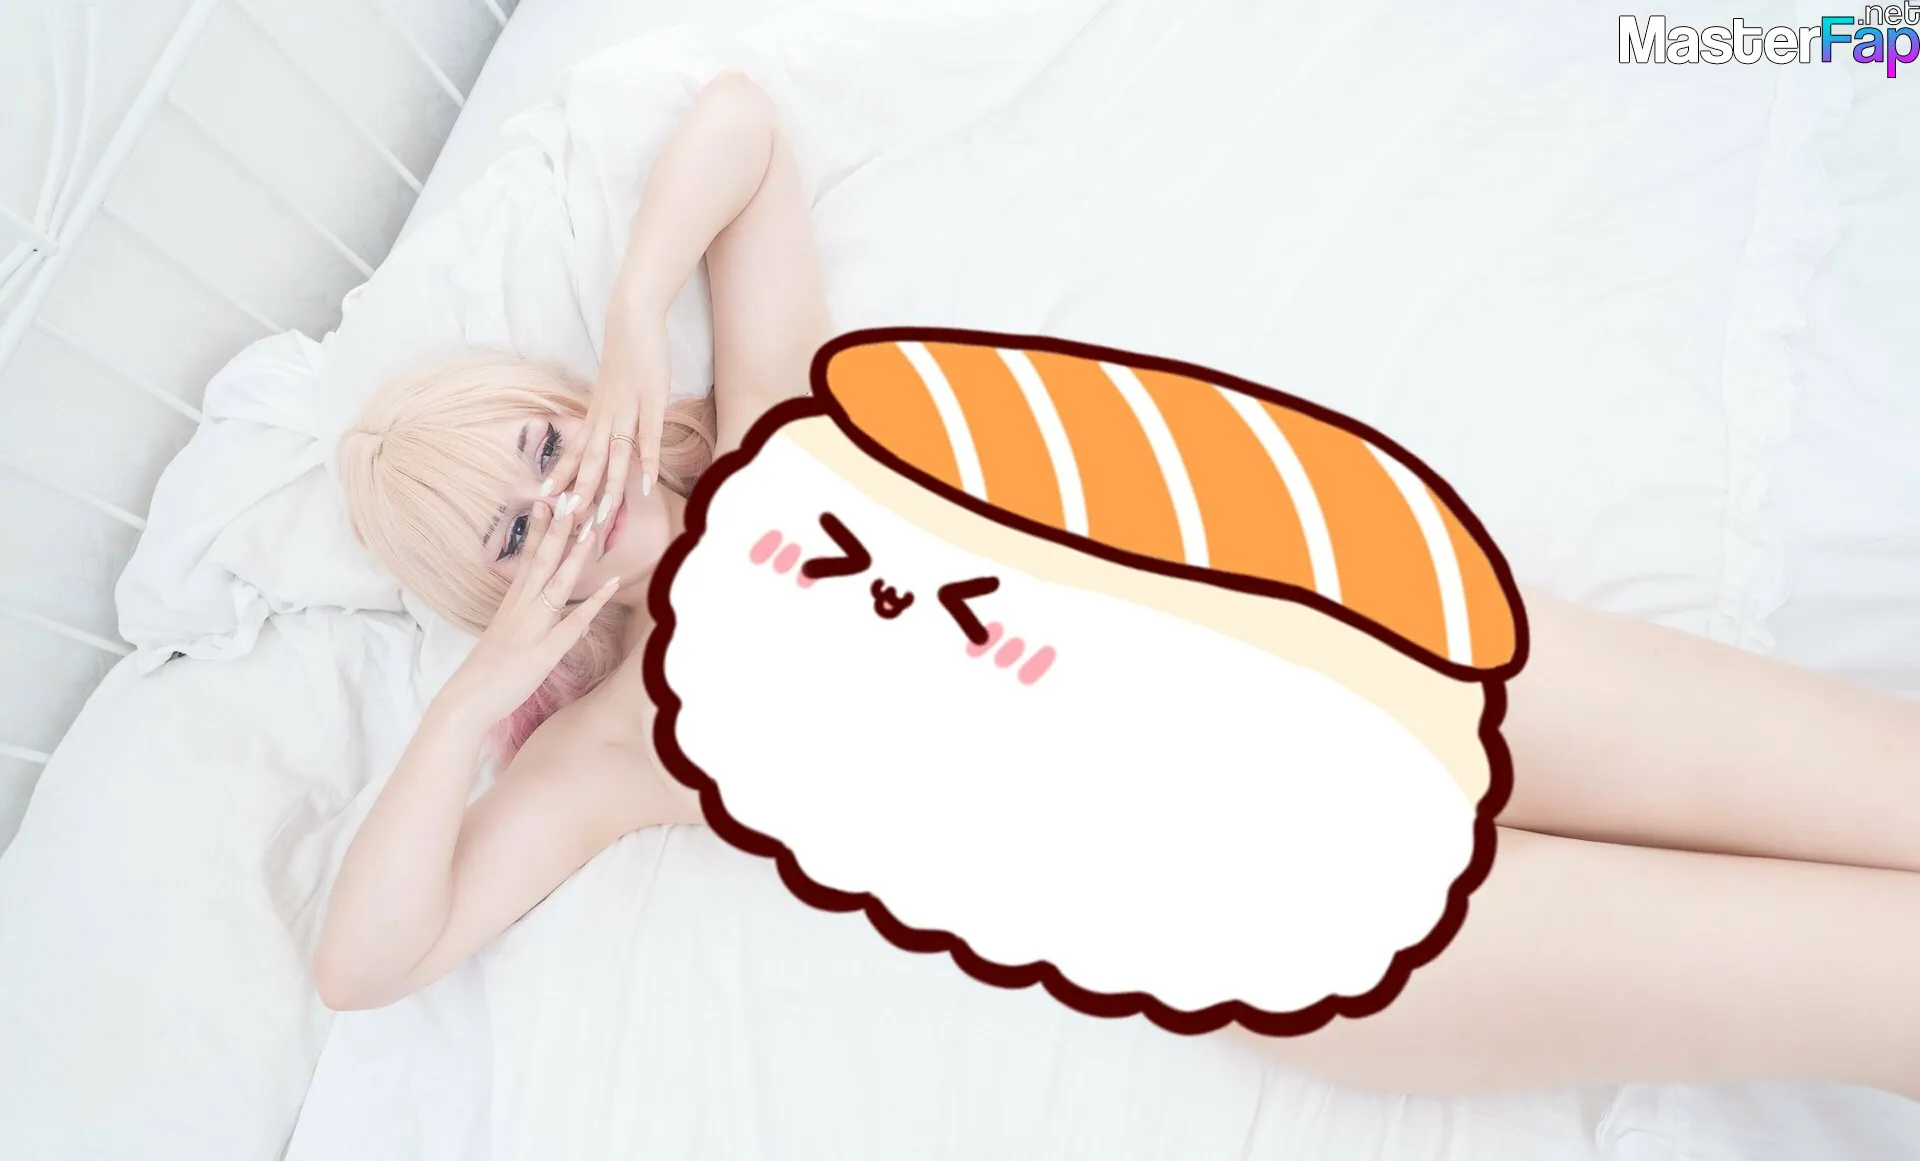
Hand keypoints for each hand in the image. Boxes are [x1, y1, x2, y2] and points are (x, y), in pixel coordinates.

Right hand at [438, 500, 621, 727]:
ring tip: (593, 527)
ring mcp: (532, 628)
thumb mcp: (506, 638)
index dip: (539, 529)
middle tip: (573, 496)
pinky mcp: (543, 652)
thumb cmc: (487, 673)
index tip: (548, 502)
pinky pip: (573, 622)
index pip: (528, 558)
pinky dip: (594, 602)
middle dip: (559, 527)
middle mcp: (521, 608)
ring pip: (557, 582)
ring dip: (576, 554)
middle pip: (543, 560)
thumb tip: (542, 610)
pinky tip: (612, 584)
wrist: (466, 701)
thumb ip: (523, 620)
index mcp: (512, 603)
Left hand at [554, 306, 670, 530]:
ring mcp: (627, 408)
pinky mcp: (650, 398)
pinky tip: (648, 485)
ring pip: (614, 455)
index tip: (550, 507)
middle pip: (589, 462)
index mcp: (596, 413)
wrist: (631, 316)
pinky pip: (648, 435)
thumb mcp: (614, 388)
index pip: (575, 453)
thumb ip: (611, 414)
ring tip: (604, 518)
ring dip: (609, 488)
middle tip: (569, 526)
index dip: (563, 480)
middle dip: (580, 495)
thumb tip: (610, 438)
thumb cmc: (626, 352)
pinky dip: (648, 462)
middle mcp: (605, 415)